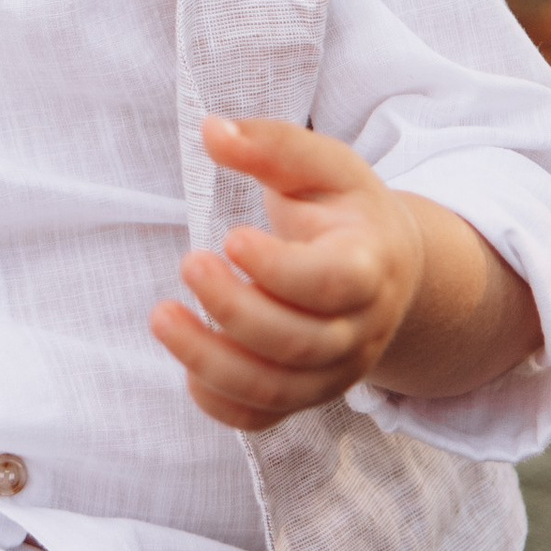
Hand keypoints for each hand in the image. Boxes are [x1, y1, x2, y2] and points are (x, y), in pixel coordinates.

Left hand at [151, 116, 423, 431]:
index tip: (229, 238)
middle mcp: (358, 329)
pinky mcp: (305, 394)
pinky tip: (187, 364)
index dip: (278, 270)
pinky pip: (262, 420)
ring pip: (276, 390)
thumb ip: (272, 145)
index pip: (330, 285)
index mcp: (368, 266)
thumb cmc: (345, 208)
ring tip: (161, 316)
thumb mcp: (324, 165)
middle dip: (233, 310)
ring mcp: (334, 371)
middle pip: (298, 342)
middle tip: (188, 263)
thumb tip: (212, 131)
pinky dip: (220, 402)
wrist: (388, 267)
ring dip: (211, 360)